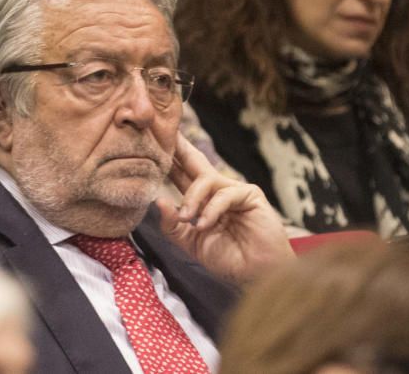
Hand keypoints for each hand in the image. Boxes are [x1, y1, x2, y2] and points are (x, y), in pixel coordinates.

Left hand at [158, 134, 293, 283]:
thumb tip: (157, 200)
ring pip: (206, 179)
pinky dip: (211, 209)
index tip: (151, 145)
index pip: (181, 174)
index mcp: (201, 200)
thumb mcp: (191, 243)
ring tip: (186, 218)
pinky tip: (204, 225)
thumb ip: (172, 225)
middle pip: (195, 162)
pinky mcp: (250, 194)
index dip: (169, 160)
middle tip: (165, 133)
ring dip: (192, 198)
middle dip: (179, 148)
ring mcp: (234, 191)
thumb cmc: (228, 259)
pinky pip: (225, 194)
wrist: (257, 275)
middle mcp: (216, 191)